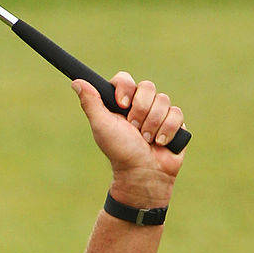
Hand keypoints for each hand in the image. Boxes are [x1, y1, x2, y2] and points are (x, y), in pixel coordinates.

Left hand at [72, 72, 184, 207]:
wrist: (143, 173)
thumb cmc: (120, 151)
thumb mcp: (102, 126)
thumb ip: (91, 103)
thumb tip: (77, 82)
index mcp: (120, 103)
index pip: (124, 79)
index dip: (125, 88)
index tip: (121, 105)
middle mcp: (140, 105)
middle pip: (147, 87)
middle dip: (140, 111)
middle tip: (133, 129)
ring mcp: (159, 112)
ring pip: (163, 100)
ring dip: (152, 124)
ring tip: (146, 140)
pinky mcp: (175, 122)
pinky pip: (176, 113)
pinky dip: (167, 130)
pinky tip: (160, 143)